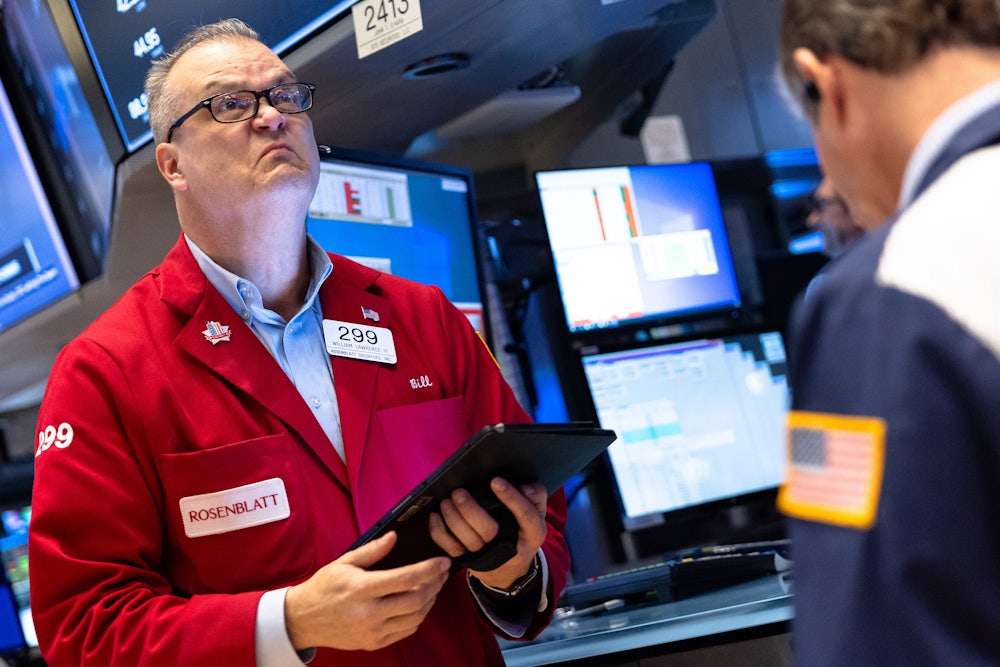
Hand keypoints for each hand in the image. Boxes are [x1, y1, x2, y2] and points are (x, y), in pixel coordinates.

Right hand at [284, 532, 450, 650]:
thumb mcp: (344, 562)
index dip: (429, 569)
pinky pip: (406, 631)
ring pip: (415, 617)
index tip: (442, 561)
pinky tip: (419, 604)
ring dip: (430, 600)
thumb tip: (394, 537)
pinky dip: (418, 617)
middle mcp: (369, 612)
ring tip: (433, 586)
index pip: (406, 579)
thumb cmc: (323, 588)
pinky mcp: (374, 642)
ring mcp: (373, 630)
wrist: (304, 619)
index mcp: (362, 588)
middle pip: (416, 600)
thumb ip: (372, 550)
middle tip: (442, 573)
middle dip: (435, 584)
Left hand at [428, 477, 547, 589]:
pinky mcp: (469, 561)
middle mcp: (511, 548)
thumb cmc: (521, 531)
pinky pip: (451, 548)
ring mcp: (488, 557)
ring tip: (446, 501)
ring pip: (467, 540)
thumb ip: (536, 497)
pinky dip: (439, 532)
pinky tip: (435, 516)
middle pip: (489, 530)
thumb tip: (525, 486)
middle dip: (470, 510)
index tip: (495, 481)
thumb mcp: (537, 515)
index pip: (524, 515)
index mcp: (532, 534)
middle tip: (458, 492)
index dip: (511, 498)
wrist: (510, 568)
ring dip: (453, 519)